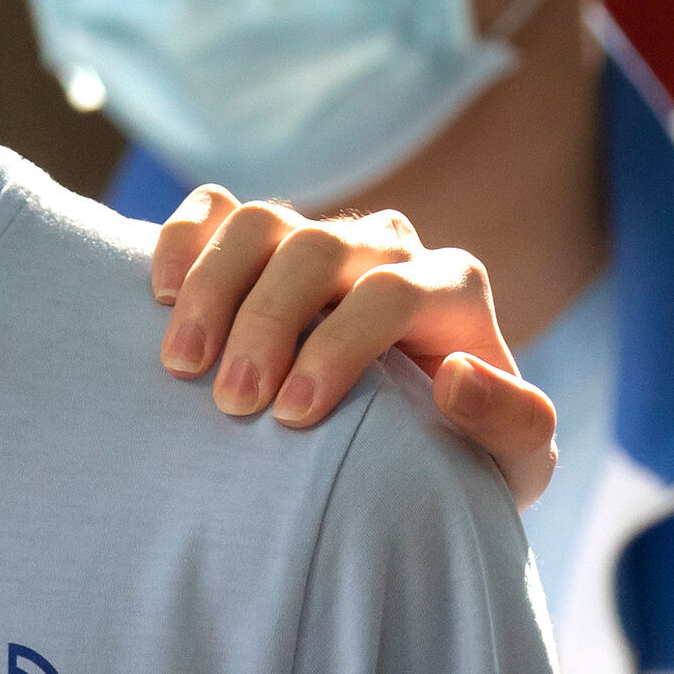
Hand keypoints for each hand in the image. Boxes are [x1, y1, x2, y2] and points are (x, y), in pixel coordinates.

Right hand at [149, 187, 562, 506]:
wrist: (414, 450)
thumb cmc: (463, 458)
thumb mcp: (512, 464)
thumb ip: (513, 423)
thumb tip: (456, 374)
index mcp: (452, 286)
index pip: (392, 290)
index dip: (338, 345)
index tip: (291, 414)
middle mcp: (389, 247)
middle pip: (317, 249)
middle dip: (268, 322)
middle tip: (233, 403)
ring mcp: (323, 238)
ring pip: (261, 222)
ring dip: (213, 287)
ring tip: (183, 366)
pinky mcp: (267, 243)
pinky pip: (217, 210)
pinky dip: (184, 240)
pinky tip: (160, 299)